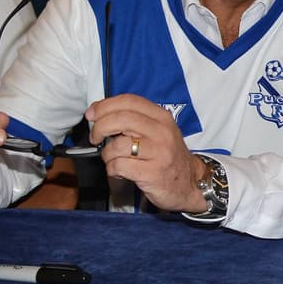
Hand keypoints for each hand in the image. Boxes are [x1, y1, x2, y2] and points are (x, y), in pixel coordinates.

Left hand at [86, 94, 204, 212]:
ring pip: (117, 145)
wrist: (190, 182)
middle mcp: (162, 132)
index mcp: (162, 117)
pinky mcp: (152, 173)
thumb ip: (133, 119)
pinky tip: (120, 171)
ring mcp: (159, 153)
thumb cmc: (167, 155)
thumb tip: (98, 112)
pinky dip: (112, 170)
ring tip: (114, 159)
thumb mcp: (157, 130)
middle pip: (120, 119)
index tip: (92, 115)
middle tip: (96, 137)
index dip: (105, 106)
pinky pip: (119, 166)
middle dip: (99, 128)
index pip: (129, 101)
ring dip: (107, 154)